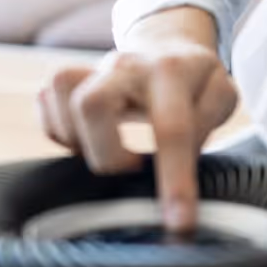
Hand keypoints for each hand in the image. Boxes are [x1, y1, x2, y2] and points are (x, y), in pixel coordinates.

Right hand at [37, 11, 236, 231]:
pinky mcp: (69, 79)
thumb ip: (208, 120)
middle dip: (107, 155)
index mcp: (171, 71)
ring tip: (109, 151)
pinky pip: (44, 103)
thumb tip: (183, 154)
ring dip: (78, 139)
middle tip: (133, 167)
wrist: (167, 44)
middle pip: (91, 104)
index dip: (174, 180)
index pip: (171, 129)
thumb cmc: (197, 81)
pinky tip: (86, 139)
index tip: (179, 222)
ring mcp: (92, 69)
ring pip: (58, 95)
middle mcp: (125, 65)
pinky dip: (59, 130)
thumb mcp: (221, 95)